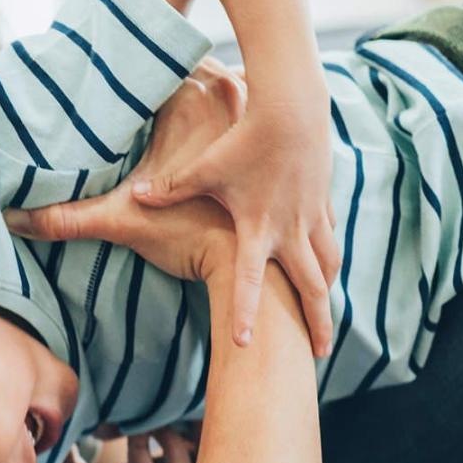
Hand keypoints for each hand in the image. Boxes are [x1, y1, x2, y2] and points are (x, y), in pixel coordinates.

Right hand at [4, 58, 241, 285]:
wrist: (249, 267)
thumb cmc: (191, 235)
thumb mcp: (120, 220)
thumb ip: (65, 218)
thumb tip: (13, 220)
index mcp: (191, 96)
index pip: (151, 61)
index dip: (127, 65)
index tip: (107, 69)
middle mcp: (227, 91)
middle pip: (185, 62)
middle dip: (160, 70)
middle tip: (130, 77)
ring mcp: (252, 108)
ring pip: (221, 73)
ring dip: (199, 79)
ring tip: (168, 88)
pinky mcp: (267, 132)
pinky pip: (248, 95)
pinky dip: (231, 98)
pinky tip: (213, 111)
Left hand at [129, 60, 338, 356]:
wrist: (293, 107)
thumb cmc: (243, 138)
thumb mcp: (203, 167)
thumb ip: (168, 186)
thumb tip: (133, 195)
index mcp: (258, 229)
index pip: (248, 281)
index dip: (245, 313)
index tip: (243, 344)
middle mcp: (290, 229)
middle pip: (310, 286)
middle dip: (316, 321)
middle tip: (318, 354)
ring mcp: (311, 215)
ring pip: (327, 263)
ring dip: (326, 292)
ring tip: (324, 316)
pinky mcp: (321, 199)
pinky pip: (328, 236)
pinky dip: (328, 256)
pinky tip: (326, 265)